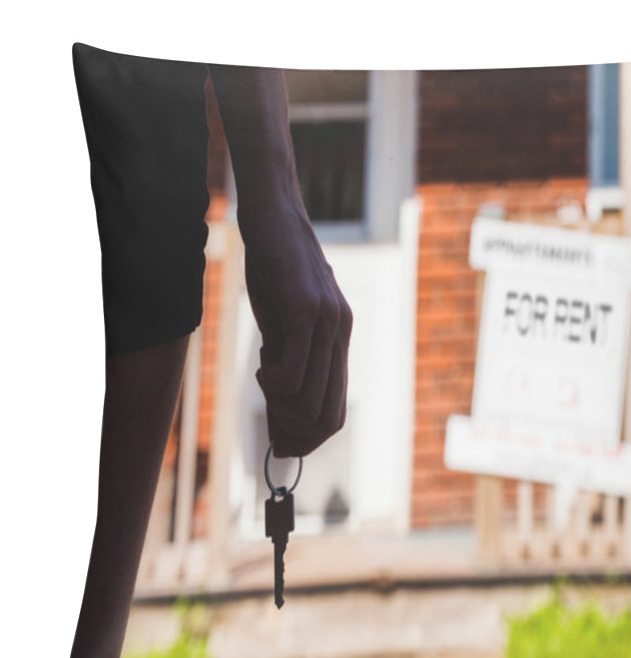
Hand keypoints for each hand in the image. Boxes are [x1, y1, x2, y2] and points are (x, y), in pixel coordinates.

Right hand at [208, 63, 352, 457]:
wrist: (272, 214)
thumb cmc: (273, 269)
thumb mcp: (280, 324)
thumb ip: (285, 362)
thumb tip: (280, 411)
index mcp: (337, 340)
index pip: (334, 412)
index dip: (307, 438)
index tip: (278, 443)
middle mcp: (341, 335)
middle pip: (327, 417)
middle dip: (294, 434)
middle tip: (268, 421)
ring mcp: (329, 322)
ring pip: (312, 402)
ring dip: (281, 408)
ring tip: (264, 383)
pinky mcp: (307, 309)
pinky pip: (293, 373)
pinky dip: (273, 383)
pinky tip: (262, 363)